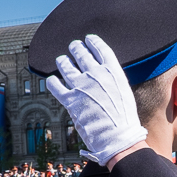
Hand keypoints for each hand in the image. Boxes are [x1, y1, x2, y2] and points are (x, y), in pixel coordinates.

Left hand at [47, 35, 146, 165]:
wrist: (118, 137)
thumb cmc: (125, 119)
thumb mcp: (124, 93)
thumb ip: (113, 81)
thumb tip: (104, 75)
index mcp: (112, 72)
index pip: (100, 49)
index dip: (93, 42)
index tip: (88, 39)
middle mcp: (95, 75)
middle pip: (81, 54)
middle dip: (76, 48)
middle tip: (74, 47)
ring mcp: (81, 87)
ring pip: (66, 66)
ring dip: (63, 62)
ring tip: (61, 60)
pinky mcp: (70, 100)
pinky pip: (56, 86)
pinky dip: (52, 81)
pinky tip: (52, 80)